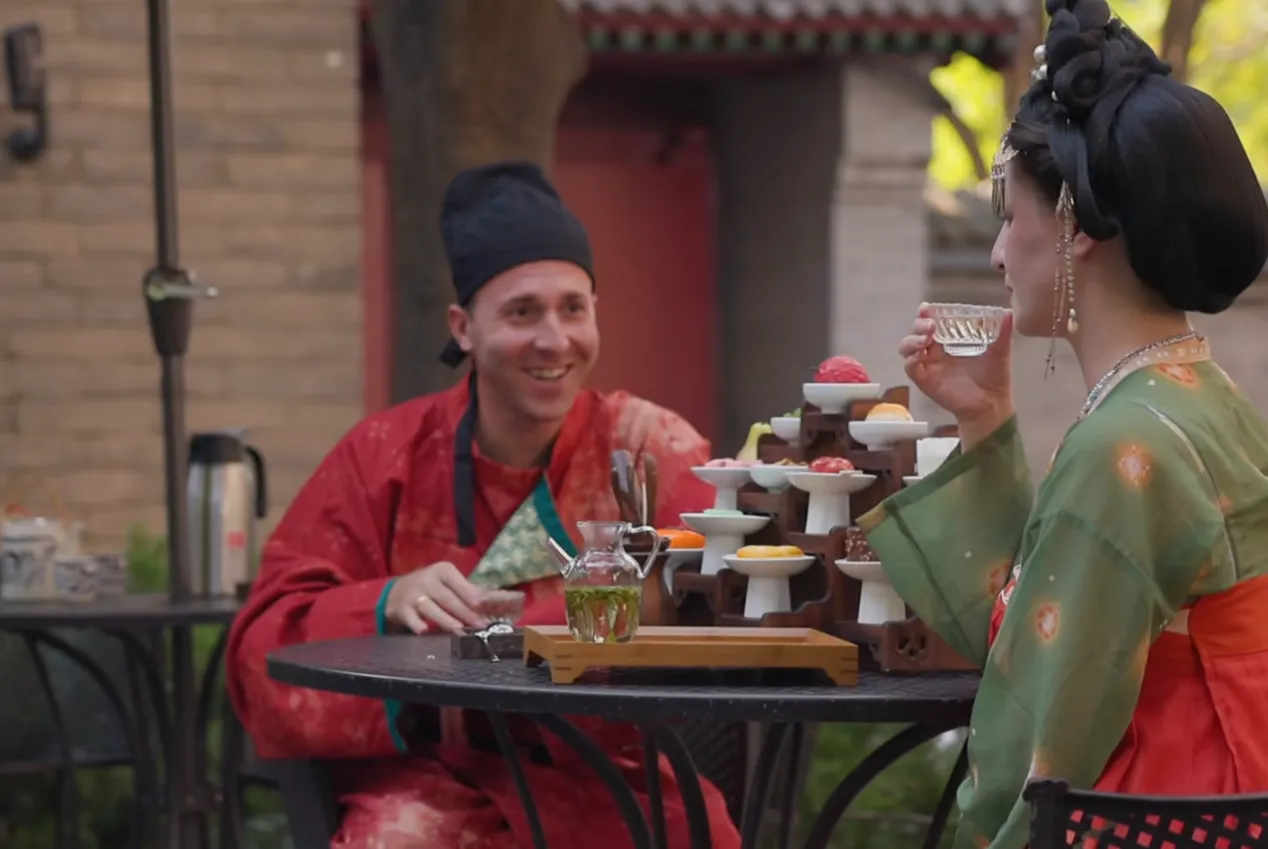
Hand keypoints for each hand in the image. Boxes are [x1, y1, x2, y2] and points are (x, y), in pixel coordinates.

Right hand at [384, 562, 488, 634]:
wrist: (396, 592)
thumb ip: (467, 591)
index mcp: (443, 570)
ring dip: (445, 619)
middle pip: (449, 598)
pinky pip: (411, 618)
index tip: (484, 608)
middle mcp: (428, 580)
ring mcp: (414, 594)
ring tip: (459, 629)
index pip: (461, 585)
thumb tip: (493, 604)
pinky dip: (417, 624)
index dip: (473, 598)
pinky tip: (423, 630)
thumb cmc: (431, 587)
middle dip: (465, 613)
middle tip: (479, 625)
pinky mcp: (402, 609)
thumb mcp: (447, 583)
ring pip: (431, 608)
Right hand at [899, 304, 1014, 445]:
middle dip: (918, 325)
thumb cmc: (994, 378)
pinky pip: (911, 369)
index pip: (931, 323)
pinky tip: (920, 356)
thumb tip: (1008, 312)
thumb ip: (1003, 332)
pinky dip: (911, 361)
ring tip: (925, 340)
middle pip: (915, 333)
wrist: (992, 404)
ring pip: (907, 349)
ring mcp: (929, 367)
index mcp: (949, 342)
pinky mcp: (925, 382)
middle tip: (929, 326)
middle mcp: (935, 352)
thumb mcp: (1000, 351)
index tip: (927, 308)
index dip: (925, 314)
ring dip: (911, 341)